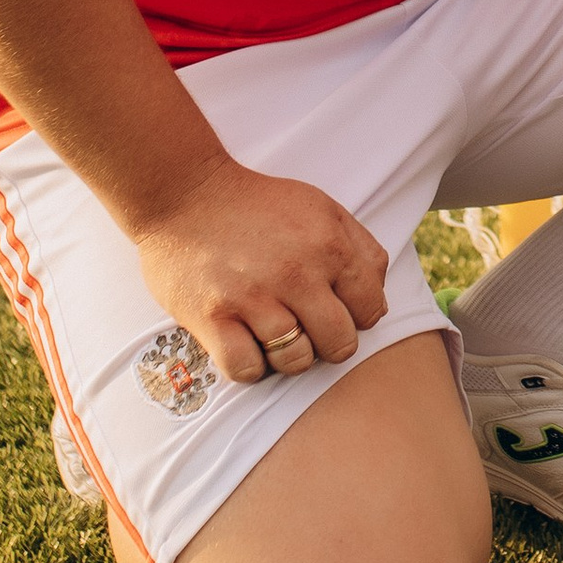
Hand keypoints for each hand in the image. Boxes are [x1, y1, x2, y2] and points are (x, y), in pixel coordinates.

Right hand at [130, 156, 391, 382]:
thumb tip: (379, 294)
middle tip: (308, 328)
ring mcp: (253, 297)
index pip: (372, 310)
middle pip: (339, 344)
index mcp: (329, 245)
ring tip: (274, 334)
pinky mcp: (212, 317)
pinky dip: (250, 366)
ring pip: (296, 361)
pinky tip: (244, 341)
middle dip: (329, 343)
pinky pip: (247, 370)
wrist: (184, 193)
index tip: (336, 309)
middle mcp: (296, 273)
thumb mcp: (321, 208)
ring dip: (289, 356)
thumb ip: (361, 247)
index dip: (358, 317)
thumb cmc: (257, 204)